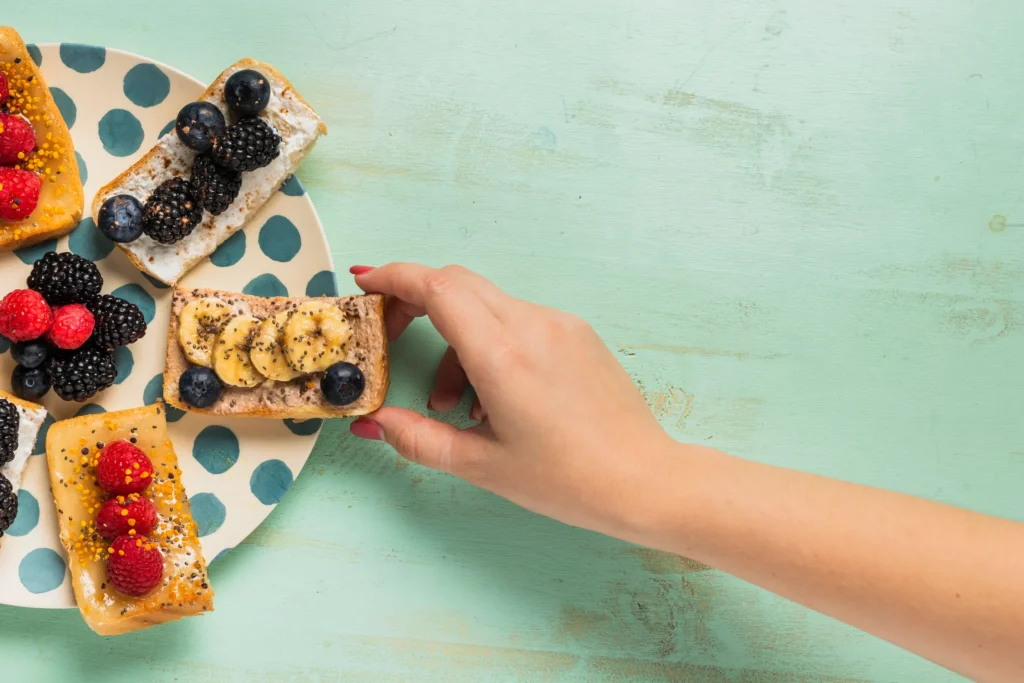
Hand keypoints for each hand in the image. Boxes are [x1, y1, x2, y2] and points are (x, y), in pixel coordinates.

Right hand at [350, 263, 673, 536]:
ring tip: (453, 404)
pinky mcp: (578, 334)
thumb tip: (371, 424)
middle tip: (393, 337)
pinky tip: (494, 397)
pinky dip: (491, 344)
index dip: (394, 278)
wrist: (645, 481)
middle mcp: (533, 326)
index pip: (438, 287)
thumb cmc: (568, 480)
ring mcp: (560, 325)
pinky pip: (519, 320)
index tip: (366, 285)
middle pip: (458, 284)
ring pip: (488, 305)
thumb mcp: (481, 465)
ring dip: (456, 338)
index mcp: (503, 355)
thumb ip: (417, 439)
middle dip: (416, 302)